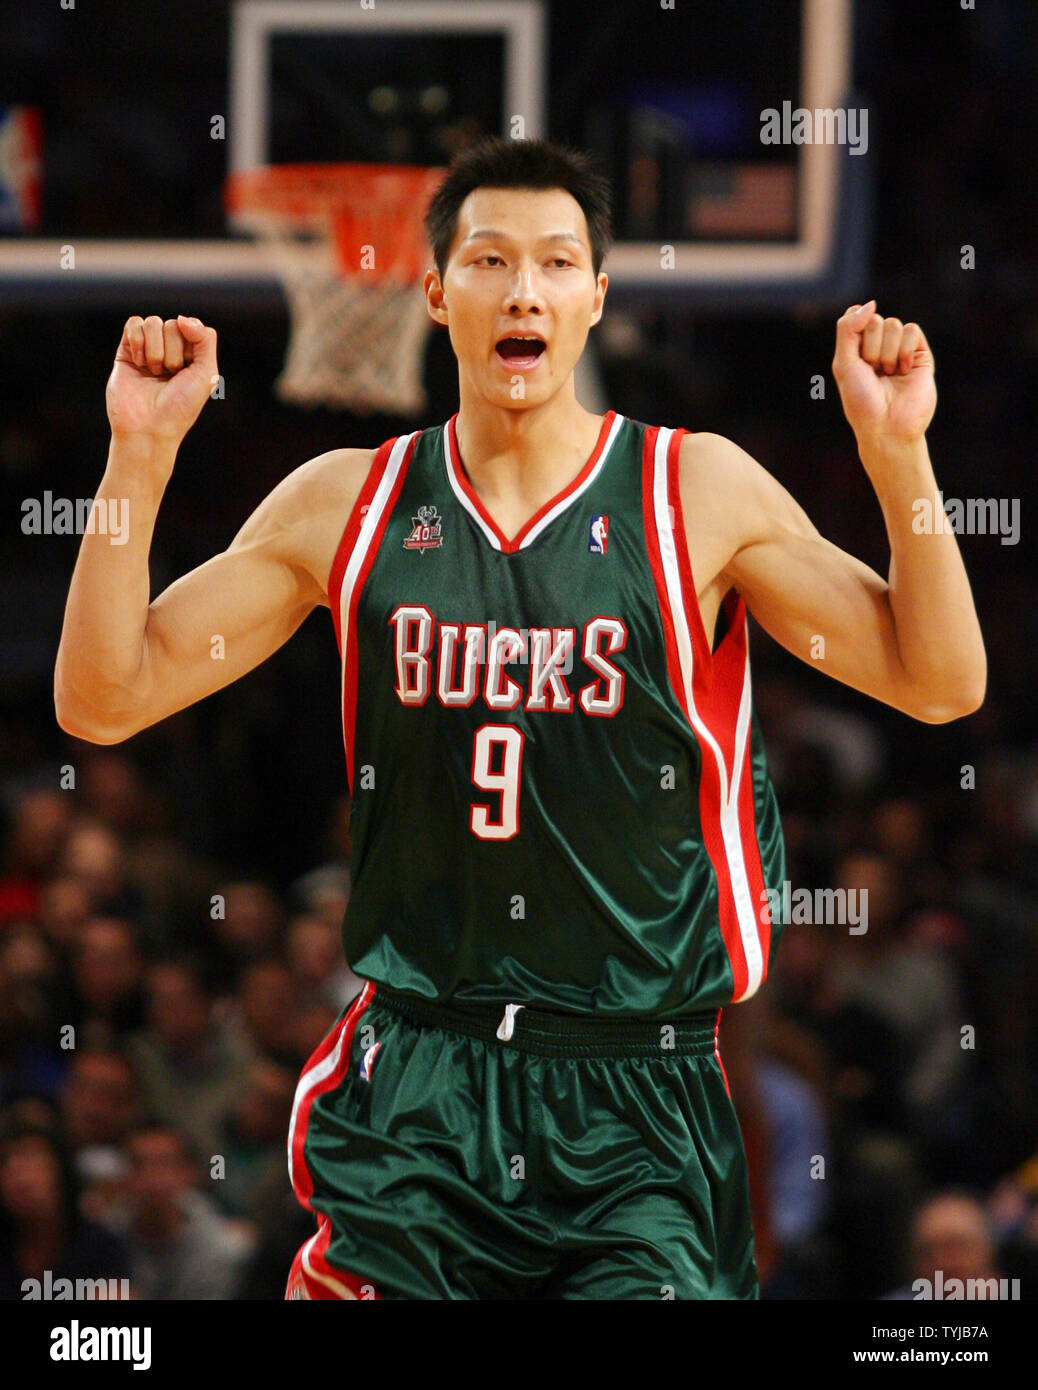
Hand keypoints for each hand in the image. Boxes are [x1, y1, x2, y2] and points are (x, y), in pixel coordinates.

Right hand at [106, 315, 219, 445]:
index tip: (187, 367)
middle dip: (172, 352)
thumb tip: (183, 318)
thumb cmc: (180, 406)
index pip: (192, 327)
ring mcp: (148, 350)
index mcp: (191, 356)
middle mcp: (170, 351)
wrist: (149, 427)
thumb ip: (206, 339)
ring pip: (153, 323)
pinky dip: (138, 341)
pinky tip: (139, 362)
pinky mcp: (126, 351)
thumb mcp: (207, 373)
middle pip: (172, 325)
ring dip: (155, 350)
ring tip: (153, 372)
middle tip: (168, 375)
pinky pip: (133, 323)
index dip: (189, 344)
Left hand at [832, 300, 935, 446]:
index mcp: (858, 349)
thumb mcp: (843, 363)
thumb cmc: (861, 400)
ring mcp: (900, 350)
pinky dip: (904, 349)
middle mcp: (879, 347)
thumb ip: (848, 329)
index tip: (857, 361)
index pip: (858, 319)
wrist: (887, 427)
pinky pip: (912, 330)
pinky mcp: (920, 355)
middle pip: (876, 320)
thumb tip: (870, 303)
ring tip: (888, 374)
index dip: (856, 337)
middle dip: (871, 347)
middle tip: (874, 372)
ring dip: (887, 352)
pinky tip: (903, 370)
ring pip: (894, 324)